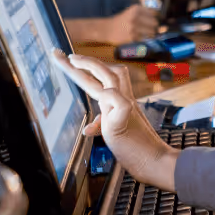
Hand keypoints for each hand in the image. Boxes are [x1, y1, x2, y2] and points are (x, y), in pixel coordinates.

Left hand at [52, 50, 177, 190]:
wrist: (154, 160)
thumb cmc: (135, 148)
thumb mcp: (113, 133)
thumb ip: (101, 125)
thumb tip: (86, 130)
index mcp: (118, 102)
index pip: (101, 79)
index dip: (86, 68)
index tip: (69, 60)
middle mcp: (122, 99)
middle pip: (104, 71)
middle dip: (81, 61)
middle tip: (60, 54)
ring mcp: (125, 106)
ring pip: (110, 76)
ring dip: (90, 65)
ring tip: (72, 60)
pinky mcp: (126, 115)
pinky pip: (116, 99)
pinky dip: (106, 99)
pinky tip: (91, 126)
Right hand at [105, 4, 158, 43]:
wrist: (107, 29)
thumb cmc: (122, 20)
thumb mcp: (132, 12)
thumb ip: (146, 14)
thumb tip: (163, 24)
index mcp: (136, 8)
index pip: (154, 14)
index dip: (155, 19)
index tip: (154, 22)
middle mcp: (136, 16)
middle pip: (154, 23)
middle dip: (153, 27)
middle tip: (146, 28)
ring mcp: (134, 27)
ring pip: (151, 32)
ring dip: (150, 34)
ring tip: (142, 33)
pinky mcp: (132, 37)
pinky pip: (145, 39)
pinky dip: (143, 39)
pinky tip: (136, 37)